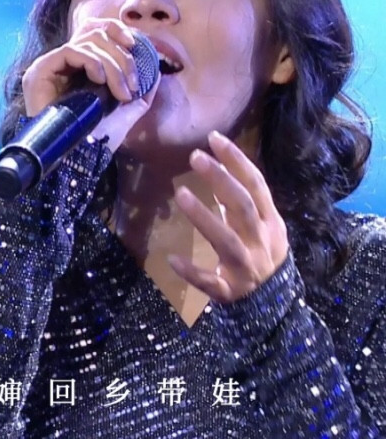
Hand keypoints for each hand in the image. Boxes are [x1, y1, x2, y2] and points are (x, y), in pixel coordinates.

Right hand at [22, 18, 159, 151]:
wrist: (75, 159)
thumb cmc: (96, 138)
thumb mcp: (125, 111)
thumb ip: (140, 91)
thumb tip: (157, 72)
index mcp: (80, 66)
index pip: (96, 30)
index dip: (117, 31)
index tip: (135, 45)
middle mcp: (63, 61)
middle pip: (96, 35)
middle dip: (122, 57)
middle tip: (132, 83)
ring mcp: (50, 64)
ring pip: (87, 42)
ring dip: (112, 65)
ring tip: (121, 91)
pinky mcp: (41, 69)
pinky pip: (71, 51)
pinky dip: (92, 62)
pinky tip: (100, 81)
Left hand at [168, 131, 288, 303]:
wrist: (273, 306)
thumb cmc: (261, 255)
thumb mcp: (260, 226)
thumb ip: (241, 200)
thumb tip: (218, 167)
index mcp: (270, 222)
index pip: (256, 185)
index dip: (237, 160)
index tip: (214, 138)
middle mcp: (261, 241)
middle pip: (242, 206)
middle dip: (221, 179)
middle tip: (195, 157)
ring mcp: (247, 267)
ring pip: (226, 240)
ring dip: (203, 216)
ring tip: (180, 193)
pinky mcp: (230, 291)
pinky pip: (210, 281)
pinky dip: (192, 271)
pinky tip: (172, 259)